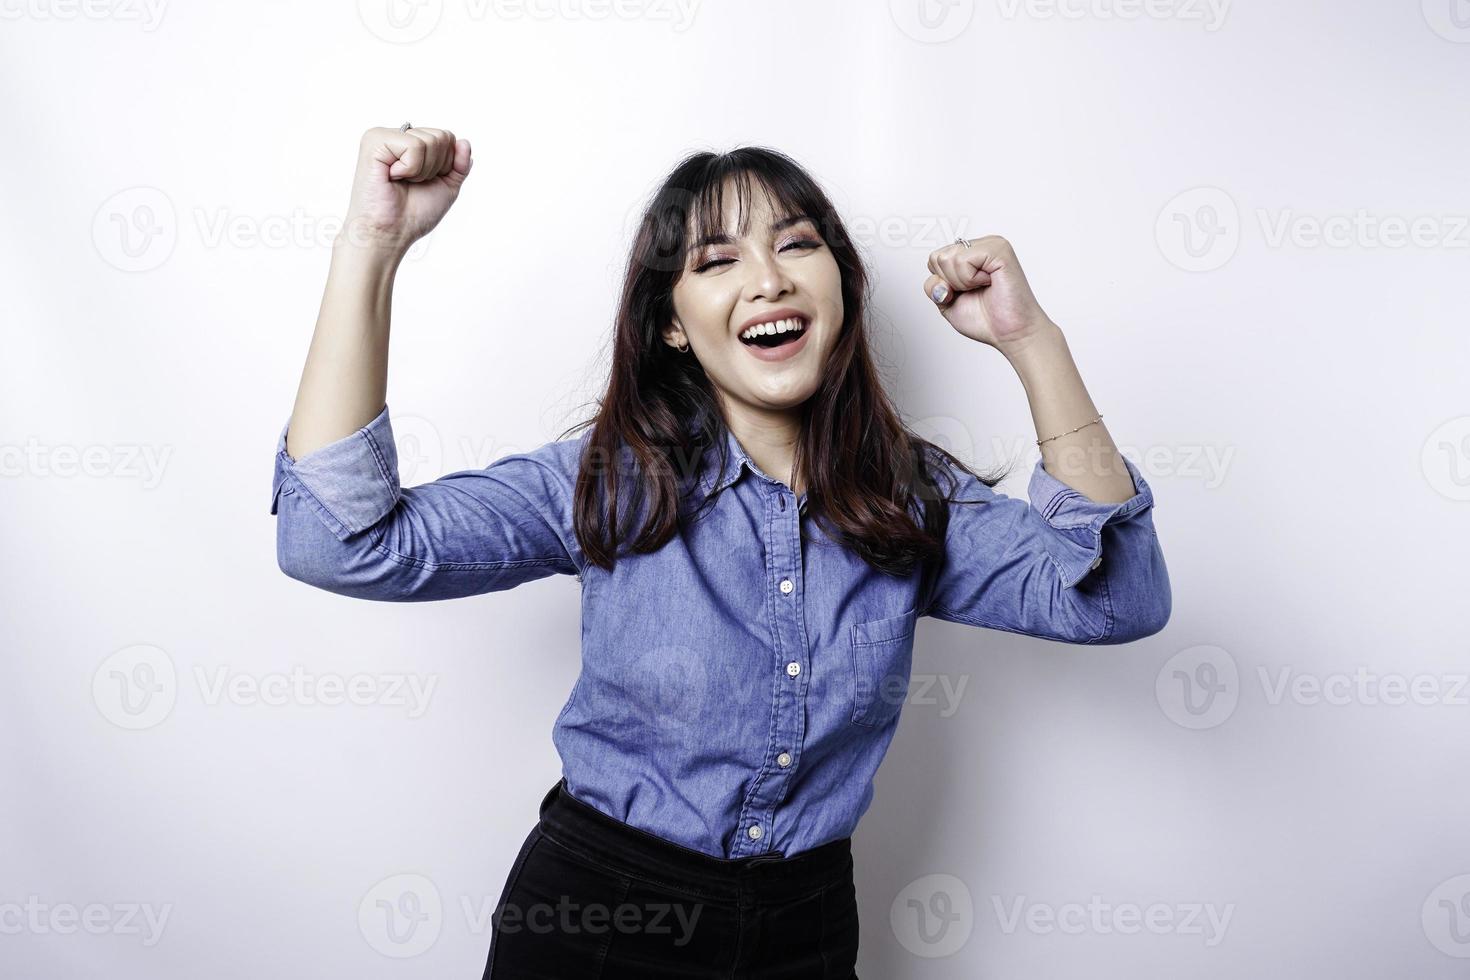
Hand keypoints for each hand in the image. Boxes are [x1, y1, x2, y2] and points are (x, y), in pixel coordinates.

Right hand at [339, 126, 472, 253]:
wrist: (392, 232)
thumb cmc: (413, 214)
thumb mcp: (447, 186)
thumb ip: (459, 164)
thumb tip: (464, 141)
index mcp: (411, 143)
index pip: (446, 137)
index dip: (446, 165)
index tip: (425, 181)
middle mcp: (397, 135)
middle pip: (441, 136)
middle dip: (436, 167)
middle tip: (412, 182)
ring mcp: (384, 136)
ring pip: (430, 140)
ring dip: (423, 170)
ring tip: (402, 181)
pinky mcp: (375, 141)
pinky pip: (414, 145)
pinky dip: (411, 168)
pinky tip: (393, 177)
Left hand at [922, 235, 1053, 350]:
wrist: (1011, 333)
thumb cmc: (987, 320)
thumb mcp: (947, 303)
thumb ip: (934, 287)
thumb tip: (936, 278)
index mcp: (969, 255)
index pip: (934, 260)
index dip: (941, 284)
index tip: (964, 294)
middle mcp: (980, 246)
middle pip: (937, 258)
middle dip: (950, 283)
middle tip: (974, 291)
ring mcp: (990, 245)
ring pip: (948, 258)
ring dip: (961, 282)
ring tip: (982, 287)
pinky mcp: (998, 249)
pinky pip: (963, 260)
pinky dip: (970, 279)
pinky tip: (988, 283)